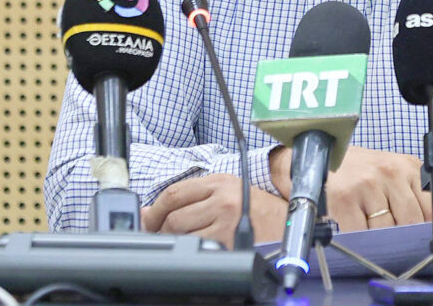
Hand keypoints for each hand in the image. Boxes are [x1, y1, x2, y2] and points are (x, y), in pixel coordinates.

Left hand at [141, 174, 287, 246]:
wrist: (284, 222)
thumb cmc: (253, 207)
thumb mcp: (224, 191)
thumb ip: (190, 197)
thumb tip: (148, 212)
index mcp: (219, 182)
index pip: (174, 193)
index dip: (154, 210)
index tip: (148, 219)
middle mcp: (222, 199)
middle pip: (174, 216)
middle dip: (160, 229)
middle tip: (160, 235)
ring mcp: (226, 221)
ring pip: (183, 234)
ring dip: (175, 241)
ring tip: (180, 242)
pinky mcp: (230, 241)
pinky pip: (198, 248)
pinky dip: (191, 250)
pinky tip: (197, 250)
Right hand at [270, 145, 432, 231]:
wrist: (315, 155)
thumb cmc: (356, 168)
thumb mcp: (394, 173)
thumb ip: (426, 195)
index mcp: (406, 166)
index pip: (431, 206)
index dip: (431, 228)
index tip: (432, 243)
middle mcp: (389, 173)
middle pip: (410, 222)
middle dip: (402, 235)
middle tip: (392, 237)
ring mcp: (367, 185)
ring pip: (386, 230)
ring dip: (378, 238)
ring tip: (368, 225)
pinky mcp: (345, 199)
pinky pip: (361, 233)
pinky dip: (358, 238)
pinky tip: (353, 227)